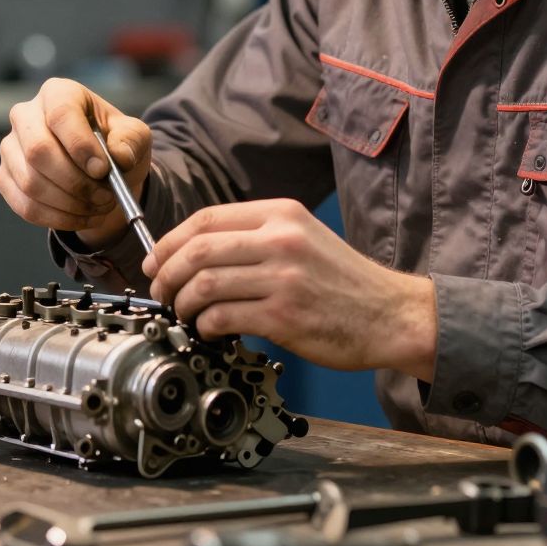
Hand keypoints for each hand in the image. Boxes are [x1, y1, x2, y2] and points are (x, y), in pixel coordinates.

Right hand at [0, 78, 151, 248]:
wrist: (99, 170)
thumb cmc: (113, 144)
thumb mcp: (134, 136)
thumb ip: (131, 141)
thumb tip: (119, 156)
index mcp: (58, 93)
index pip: (60, 114)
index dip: (80, 145)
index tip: (102, 170)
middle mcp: (26, 115)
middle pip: (38, 150)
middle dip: (75, 182)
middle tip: (105, 196)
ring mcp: (10, 148)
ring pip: (31, 183)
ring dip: (70, 204)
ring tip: (99, 206)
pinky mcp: (5, 178)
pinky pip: (26, 206)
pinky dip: (58, 218)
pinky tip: (81, 216)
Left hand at [142, 200, 436, 376]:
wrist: (389, 314)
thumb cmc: (345, 282)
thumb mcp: (304, 238)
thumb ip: (258, 237)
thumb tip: (197, 252)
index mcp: (282, 214)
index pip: (206, 218)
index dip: (170, 241)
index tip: (156, 260)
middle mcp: (280, 240)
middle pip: (197, 250)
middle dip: (166, 273)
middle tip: (161, 291)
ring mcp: (282, 278)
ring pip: (204, 284)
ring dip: (182, 303)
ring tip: (185, 314)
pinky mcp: (283, 315)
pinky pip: (223, 316)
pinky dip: (206, 326)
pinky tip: (211, 331)